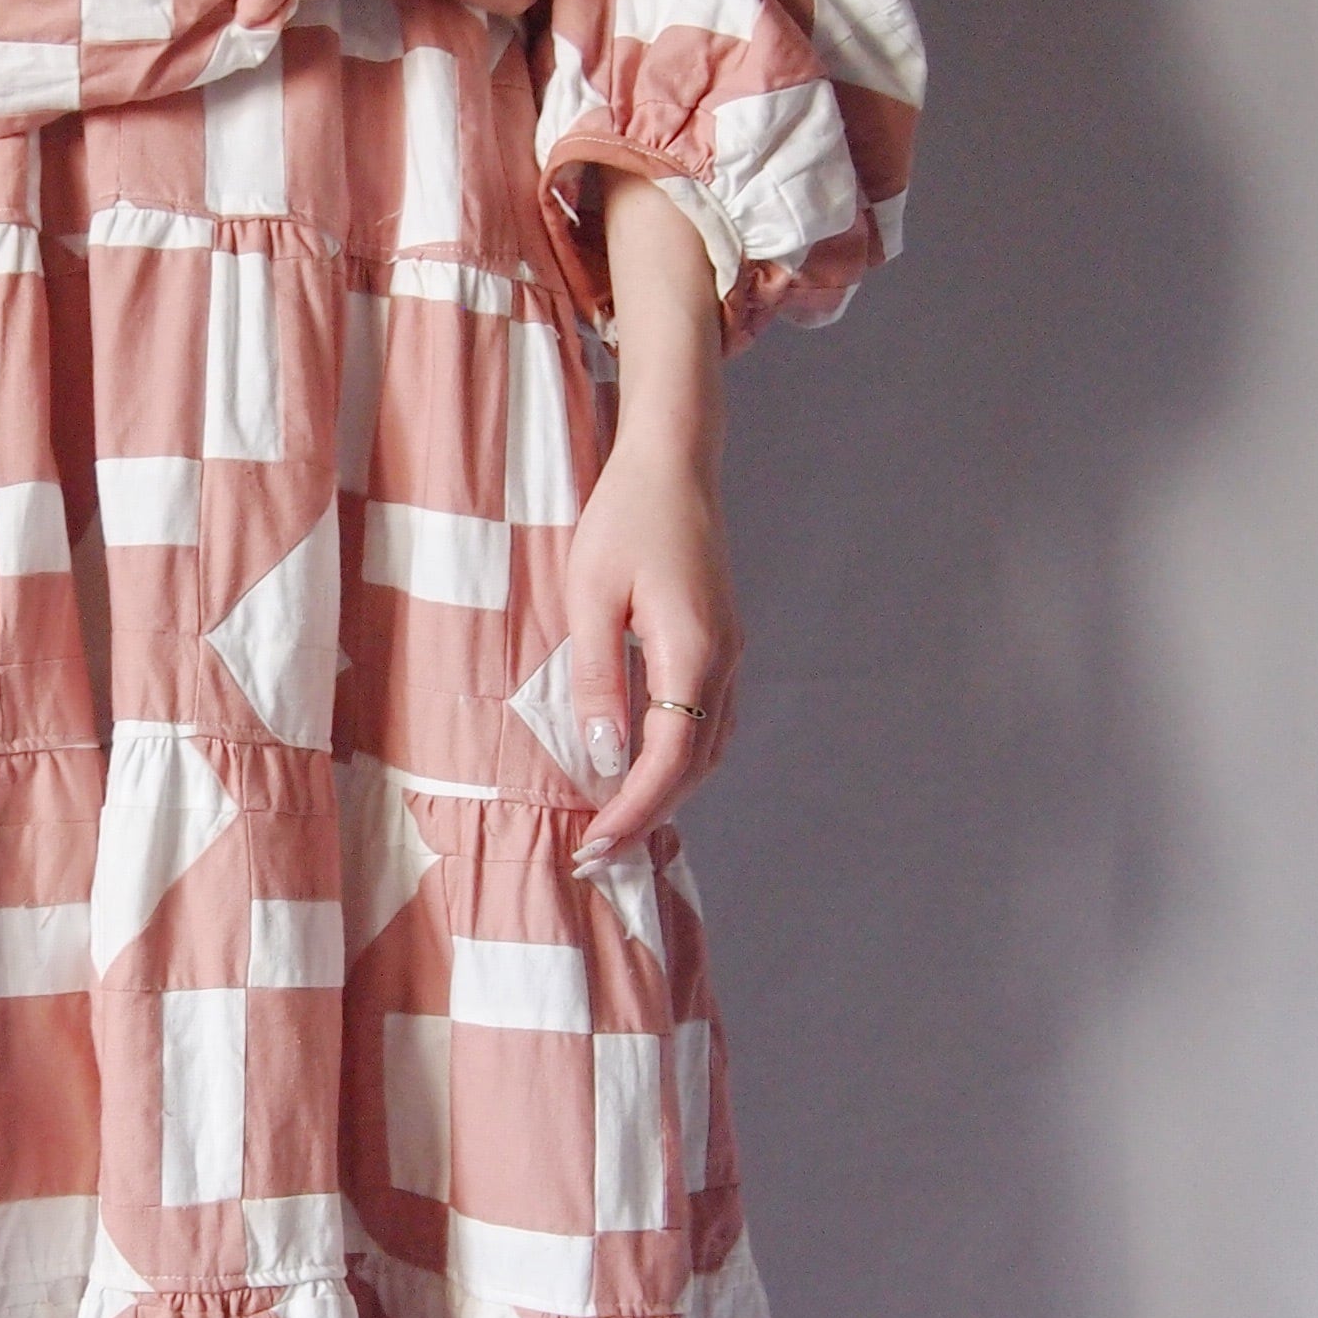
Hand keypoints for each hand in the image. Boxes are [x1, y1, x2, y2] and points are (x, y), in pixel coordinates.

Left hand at [568, 177, 740, 862]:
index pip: (669, 759)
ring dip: (666, 792)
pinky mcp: (722, 644)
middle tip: (595, 854)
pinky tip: (641, 770)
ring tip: (614, 825)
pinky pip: (708, 721)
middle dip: (647, 815)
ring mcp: (729, 654)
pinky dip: (680, 759)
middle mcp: (723, 662)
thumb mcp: (588, 597)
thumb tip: (603, 757)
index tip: (594, 845)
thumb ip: (597, 680)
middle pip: (695, 765)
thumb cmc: (623, 519)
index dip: (633, 810)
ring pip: (709, 747)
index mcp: (692, 652)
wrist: (673, 463)